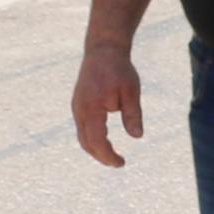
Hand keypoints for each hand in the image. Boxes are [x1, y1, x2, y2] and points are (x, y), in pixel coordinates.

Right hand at [71, 43, 142, 167]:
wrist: (103, 50)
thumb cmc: (119, 70)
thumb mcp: (131, 92)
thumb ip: (133, 114)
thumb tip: (137, 137)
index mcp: (91, 109)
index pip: (96, 141)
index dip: (107, 155)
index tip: (121, 163)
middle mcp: (79, 111)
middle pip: (86, 142)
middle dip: (101, 156)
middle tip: (118, 163)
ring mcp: (76, 107)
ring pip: (82, 136)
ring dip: (95, 148)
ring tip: (112, 155)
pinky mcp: (78, 104)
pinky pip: (82, 127)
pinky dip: (91, 138)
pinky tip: (103, 141)